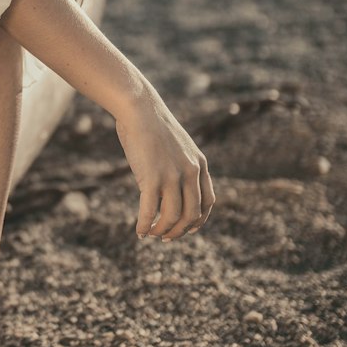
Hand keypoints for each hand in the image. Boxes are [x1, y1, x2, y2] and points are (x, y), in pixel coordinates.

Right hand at [114, 85, 215, 240]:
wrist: (140, 109)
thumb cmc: (153, 126)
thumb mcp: (177, 147)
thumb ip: (181, 165)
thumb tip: (172, 187)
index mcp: (200, 165)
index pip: (207, 202)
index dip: (198, 220)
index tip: (186, 229)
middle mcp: (190, 172)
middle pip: (191, 214)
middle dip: (178, 230)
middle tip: (165, 237)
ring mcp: (172, 176)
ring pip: (172, 217)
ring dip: (161, 230)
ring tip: (151, 234)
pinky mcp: (152, 178)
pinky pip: (150, 211)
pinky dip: (145, 225)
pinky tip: (139, 231)